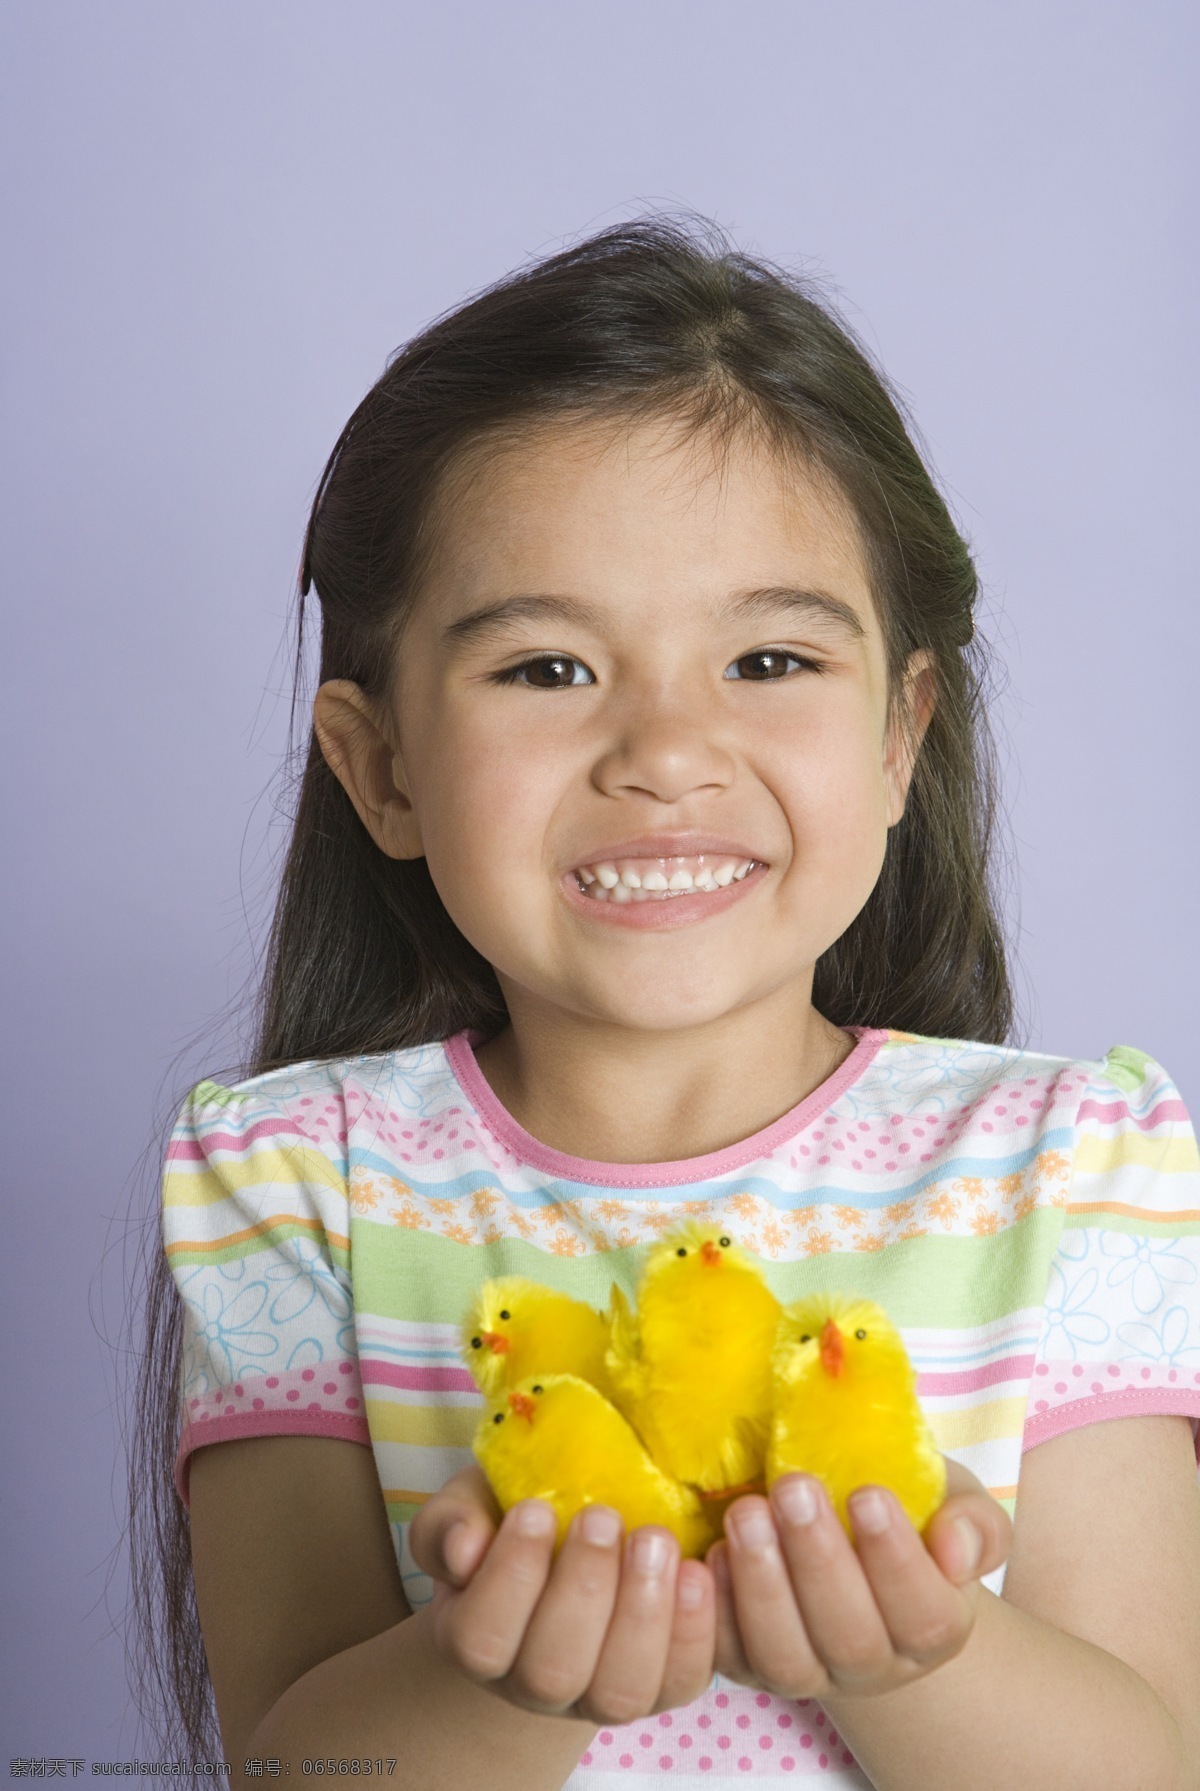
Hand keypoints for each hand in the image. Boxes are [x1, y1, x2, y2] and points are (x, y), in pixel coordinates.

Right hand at [409, 1464, 716, 1723]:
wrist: (573, 1542)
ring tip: (655, 1539)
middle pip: (551, 1673)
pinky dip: (694, 1630)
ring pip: (618, 1691)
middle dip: (582, 1590)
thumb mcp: (475, 1503)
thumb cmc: (516, 1517)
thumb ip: (452, 1521)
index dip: (510, 1578)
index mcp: (479, 1639)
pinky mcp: (662, 1685)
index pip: (481, 1639)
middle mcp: (535, 1684)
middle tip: (602, 1516)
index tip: (537, 1508)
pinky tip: (696, 1570)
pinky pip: (681, 1680)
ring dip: (641, 1613)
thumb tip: (464, 1547)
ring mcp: (600, 1693)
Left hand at [709, 1457, 1011, 1699]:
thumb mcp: (953, 1503)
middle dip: (818, 1559)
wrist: (848, 1534)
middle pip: (848, 1637)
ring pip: (783, 1655)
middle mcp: (870, 1665)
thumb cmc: (908, 1511)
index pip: (922, 1615)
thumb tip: (954, 1548)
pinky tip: (711, 1552)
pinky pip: (723, 1654)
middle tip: (795, 1487)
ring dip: (761, 1582)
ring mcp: (804, 1669)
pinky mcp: (744, 1661)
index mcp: (931, 1630)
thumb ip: (973, 1524)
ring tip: (747, 1510)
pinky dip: (713, 1608)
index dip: (896, 1560)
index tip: (869, 1493)